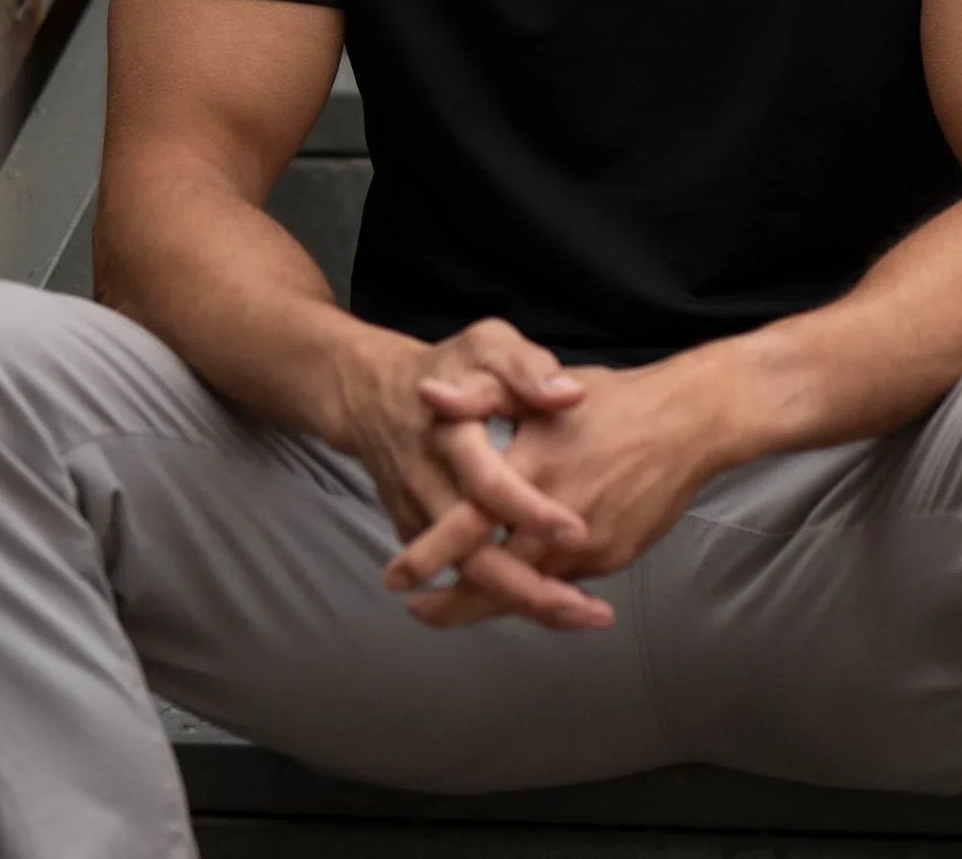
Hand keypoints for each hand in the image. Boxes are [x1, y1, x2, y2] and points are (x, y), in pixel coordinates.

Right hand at [327, 317, 616, 629]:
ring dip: (522, 603)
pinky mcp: (420, 535)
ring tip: (585, 616)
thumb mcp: (488, 345)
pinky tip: (553, 605)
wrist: (375, 394)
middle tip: (586, 607)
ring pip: (468, 578)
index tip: (578, 531)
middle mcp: (430, 485)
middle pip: (473, 555)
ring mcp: (420, 517)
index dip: (529, 511)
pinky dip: (502, 596)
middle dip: (528, 589)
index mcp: (452, 435)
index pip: (487, 485)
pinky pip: (462, 576)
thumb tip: (569, 394)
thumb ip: (526, 369)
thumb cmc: (452, 366)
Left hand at [384, 355, 733, 628]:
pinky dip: (535, 590)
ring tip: (455, 605)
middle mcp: (557, 518)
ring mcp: (589, 545)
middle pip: (493, 579)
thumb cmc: (614, 399)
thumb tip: (428, 396)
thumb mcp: (544, 385)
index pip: (467, 526)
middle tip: (418, 608)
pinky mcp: (613, 557)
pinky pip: (564, 584)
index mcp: (533, 470)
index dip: (427, 556)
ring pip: (528, 590)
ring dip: (489, 603)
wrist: (692, 422)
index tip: (394, 577)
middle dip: (450, 604)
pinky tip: (517, 582)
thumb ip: (482, 395)